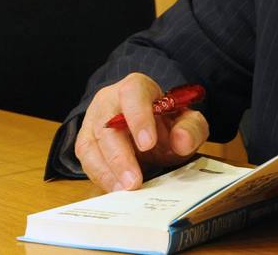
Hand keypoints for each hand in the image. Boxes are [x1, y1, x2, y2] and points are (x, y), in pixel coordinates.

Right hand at [75, 72, 208, 191]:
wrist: (149, 129)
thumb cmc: (167, 123)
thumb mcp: (188, 122)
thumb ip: (191, 128)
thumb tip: (182, 140)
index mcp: (136, 88)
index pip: (132, 94)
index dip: (138, 118)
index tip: (148, 144)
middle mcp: (109, 101)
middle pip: (106, 124)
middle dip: (120, 156)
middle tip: (134, 181)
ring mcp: (93, 121)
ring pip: (91, 144)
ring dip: (107, 170)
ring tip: (124, 190)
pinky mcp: (86, 142)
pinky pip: (86, 160)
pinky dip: (100, 177)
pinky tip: (115, 189)